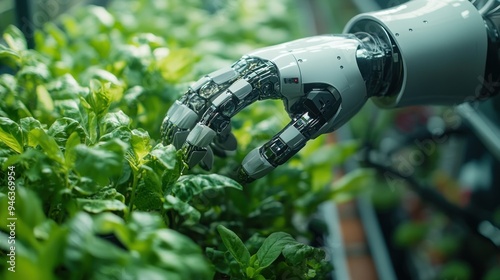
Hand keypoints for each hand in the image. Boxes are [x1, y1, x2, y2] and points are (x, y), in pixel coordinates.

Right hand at [161, 36, 368, 182]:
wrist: (359, 56)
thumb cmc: (342, 89)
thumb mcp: (318, 122)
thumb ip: (282, 146)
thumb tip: (246, 173)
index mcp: (267, 75)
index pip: (222, 104)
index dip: (205, 134)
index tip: (199, 161)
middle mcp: (251, 64)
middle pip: (204, 94)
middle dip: (190, 129)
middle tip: (197, 162)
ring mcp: (250, 63)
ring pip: (206, 88)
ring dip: (195, 119)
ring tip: (206, 151)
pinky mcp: (253, 69)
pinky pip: (220, 88)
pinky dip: (213, 112)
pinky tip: (224, 137)